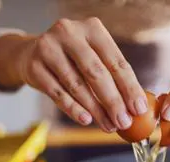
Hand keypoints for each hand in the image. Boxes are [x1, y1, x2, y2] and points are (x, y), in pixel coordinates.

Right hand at [11, 18, 147, 131]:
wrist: (31, 53)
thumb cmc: (73, 59)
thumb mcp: (94, 56)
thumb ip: (112, 76)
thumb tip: (136, 106)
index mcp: (92, 28)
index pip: (116, 61)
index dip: (129, 87)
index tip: (138, 109)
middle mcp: (69, 33)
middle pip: (96, 73)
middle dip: (113, 101)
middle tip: (124, 122)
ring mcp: (49, 48)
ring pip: (77, 85)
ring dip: (95, 110)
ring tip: (108, 126)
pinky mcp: (34, 66)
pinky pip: (57, 93)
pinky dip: (73, 109)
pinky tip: (86, 120)